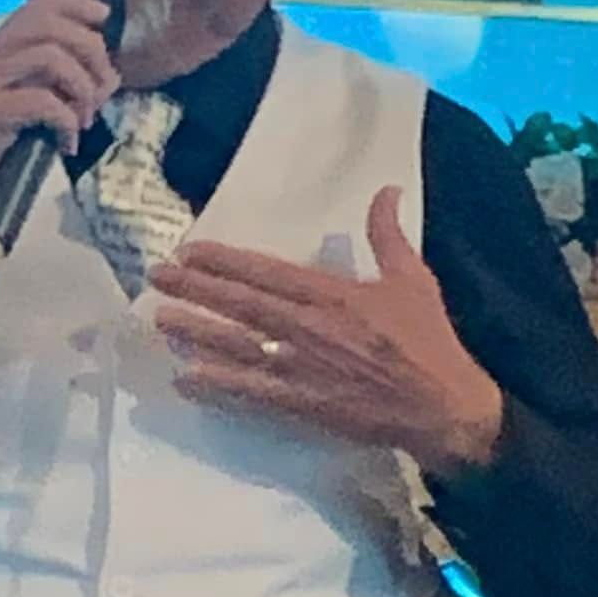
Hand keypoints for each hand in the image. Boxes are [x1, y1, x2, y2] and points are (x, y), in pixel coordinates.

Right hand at [0, 0, 120, 309]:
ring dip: (82, 88)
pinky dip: (67, 121)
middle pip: (47, 26)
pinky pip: (43, 101)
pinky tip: (66, 145)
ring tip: (84, 120)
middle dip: (90, 52)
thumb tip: (110, 75)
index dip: (74, 4)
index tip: (104, 17)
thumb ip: (63, 92)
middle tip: (101, 90)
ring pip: (49, 56)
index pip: (33, 9)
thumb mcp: (31, 122)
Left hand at [151, 186, 504, 476]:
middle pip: (239, 305)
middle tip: (155, 278)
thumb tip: (385, 189)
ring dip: (195, 333)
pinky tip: (185, 380)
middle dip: (195, 289)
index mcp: (331, 295)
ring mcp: (300, 369)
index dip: (223, 261)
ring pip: (236, 347)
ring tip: (160, 320)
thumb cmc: (427, 341)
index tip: (188, 251)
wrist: (442, 407)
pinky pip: (249, 394)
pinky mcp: (301, 405)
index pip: (265, 272)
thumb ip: (388, 234)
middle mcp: (307, 328)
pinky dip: (216, 387)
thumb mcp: (412, 278)